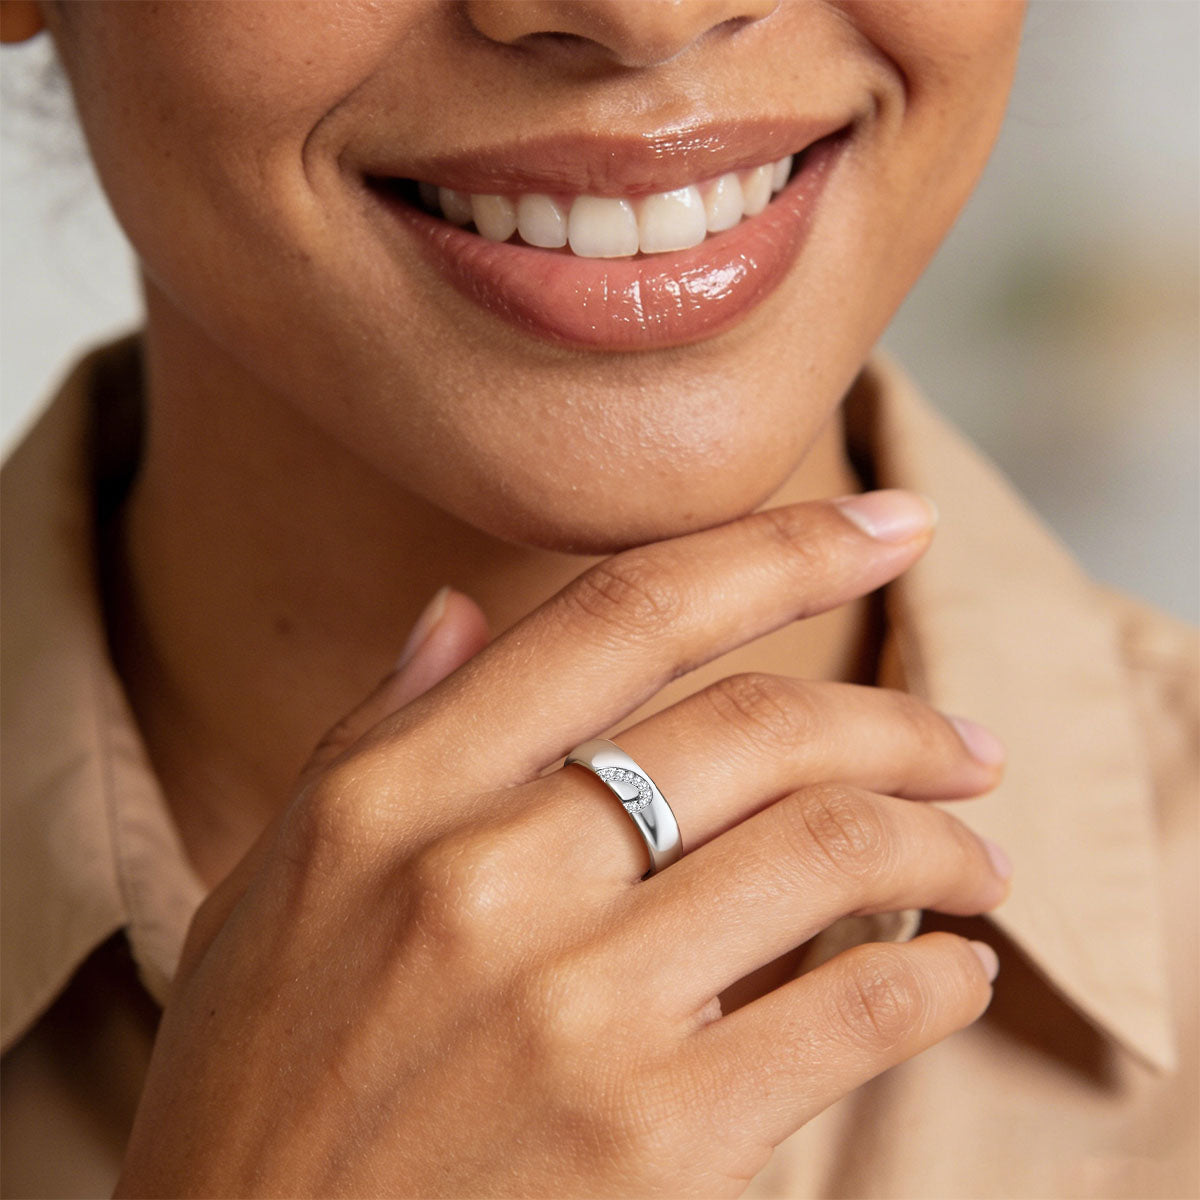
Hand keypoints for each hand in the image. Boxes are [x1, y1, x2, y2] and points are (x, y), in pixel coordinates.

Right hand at [116, 490, 1008, 1197]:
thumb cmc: (258, 1090)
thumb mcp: (273, 888)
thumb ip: (374, 733)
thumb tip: (457, 610)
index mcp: (392, 797)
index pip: (622, 616)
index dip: (775, 548)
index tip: (886, 524)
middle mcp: (483, 878)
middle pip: (756, 728)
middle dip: (897, 721)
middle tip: (965, 743)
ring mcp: (572, 1011)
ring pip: (825, 851)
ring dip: (936, 843)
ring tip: (974, 860)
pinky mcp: (652, 1143)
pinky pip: (848, 1014)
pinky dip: (931, 978)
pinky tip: (951, 971)